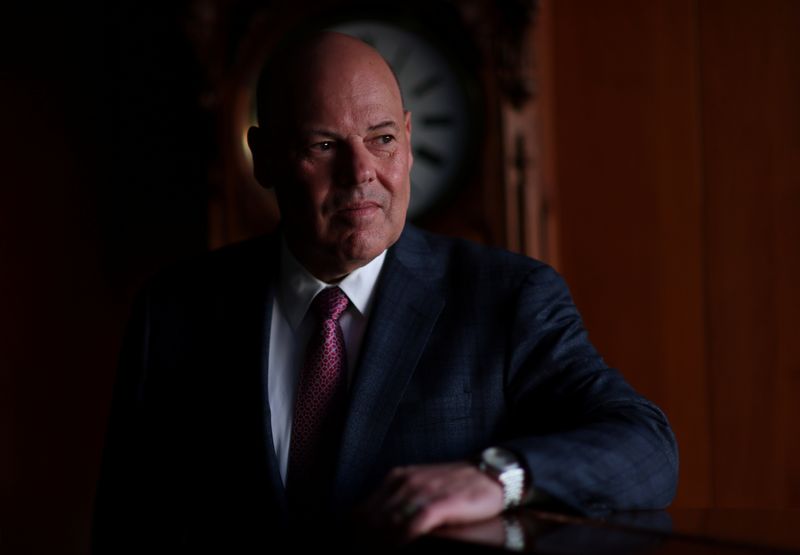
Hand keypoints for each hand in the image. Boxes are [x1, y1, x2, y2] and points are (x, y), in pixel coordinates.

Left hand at [353, 462, 503, 544]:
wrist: (489, 474)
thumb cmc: (457, 485)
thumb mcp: (422, 487)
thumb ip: (401, 500)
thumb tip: (378, 524)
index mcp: (398, 478)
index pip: (364, 509)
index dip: (355, 533)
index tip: (352, 546)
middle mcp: (405, 482)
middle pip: (372, 518)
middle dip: (364, 541)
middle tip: (361, 554)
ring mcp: (422, 491)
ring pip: (388, 522)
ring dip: (379, 542)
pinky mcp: (440, 503)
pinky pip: (413, 525)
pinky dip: (402, 540)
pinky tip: (399, 548)